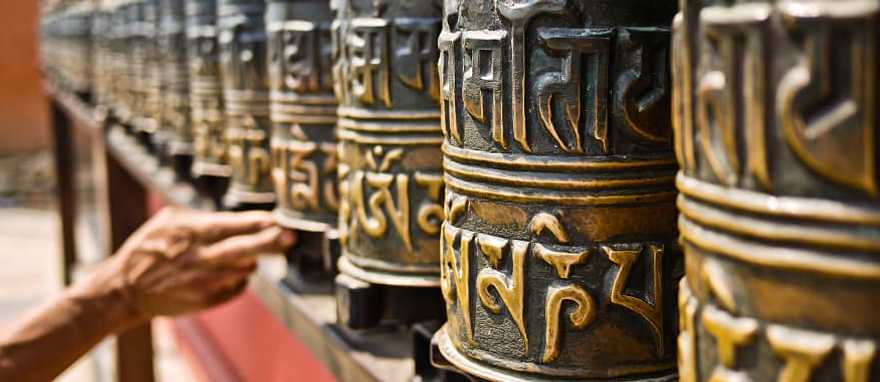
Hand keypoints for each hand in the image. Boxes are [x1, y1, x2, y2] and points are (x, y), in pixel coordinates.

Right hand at [79, 207, 295, 324]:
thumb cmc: (149, 248)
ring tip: (257, 252)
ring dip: (253, 260)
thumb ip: (201, 218)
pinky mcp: (205, 301)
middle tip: (291, 237)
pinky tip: (234, 271)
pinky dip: (240, 278)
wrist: (125, 289)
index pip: (227, 226)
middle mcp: (198, 259)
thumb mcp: (168, 221)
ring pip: (243, 270)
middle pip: (241, 250)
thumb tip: (237, 219)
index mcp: (189, 234)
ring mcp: (203, 282)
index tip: (274, 219)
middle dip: (269, 242)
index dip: (252, 223)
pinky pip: (236, 287)